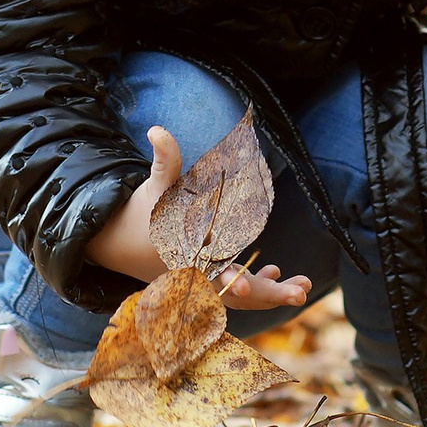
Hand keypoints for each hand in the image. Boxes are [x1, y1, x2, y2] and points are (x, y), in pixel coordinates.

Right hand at [84, 125, 313, 309]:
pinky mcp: (209, 279)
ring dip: (272, 294)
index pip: (211, 271)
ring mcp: (204, 281)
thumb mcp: (155, 185)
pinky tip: (276, 270)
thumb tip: (157, 129)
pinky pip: (237, 291)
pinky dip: (257, 286)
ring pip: (241, 297)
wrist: (123, 240)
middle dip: (268, 295)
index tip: (246, 286)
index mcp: (185, 255)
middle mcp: (197, 274)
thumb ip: (164, 160)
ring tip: (303, 288)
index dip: (230, 279)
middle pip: (235, 294)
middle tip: (300, 293)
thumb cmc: (143, 211)